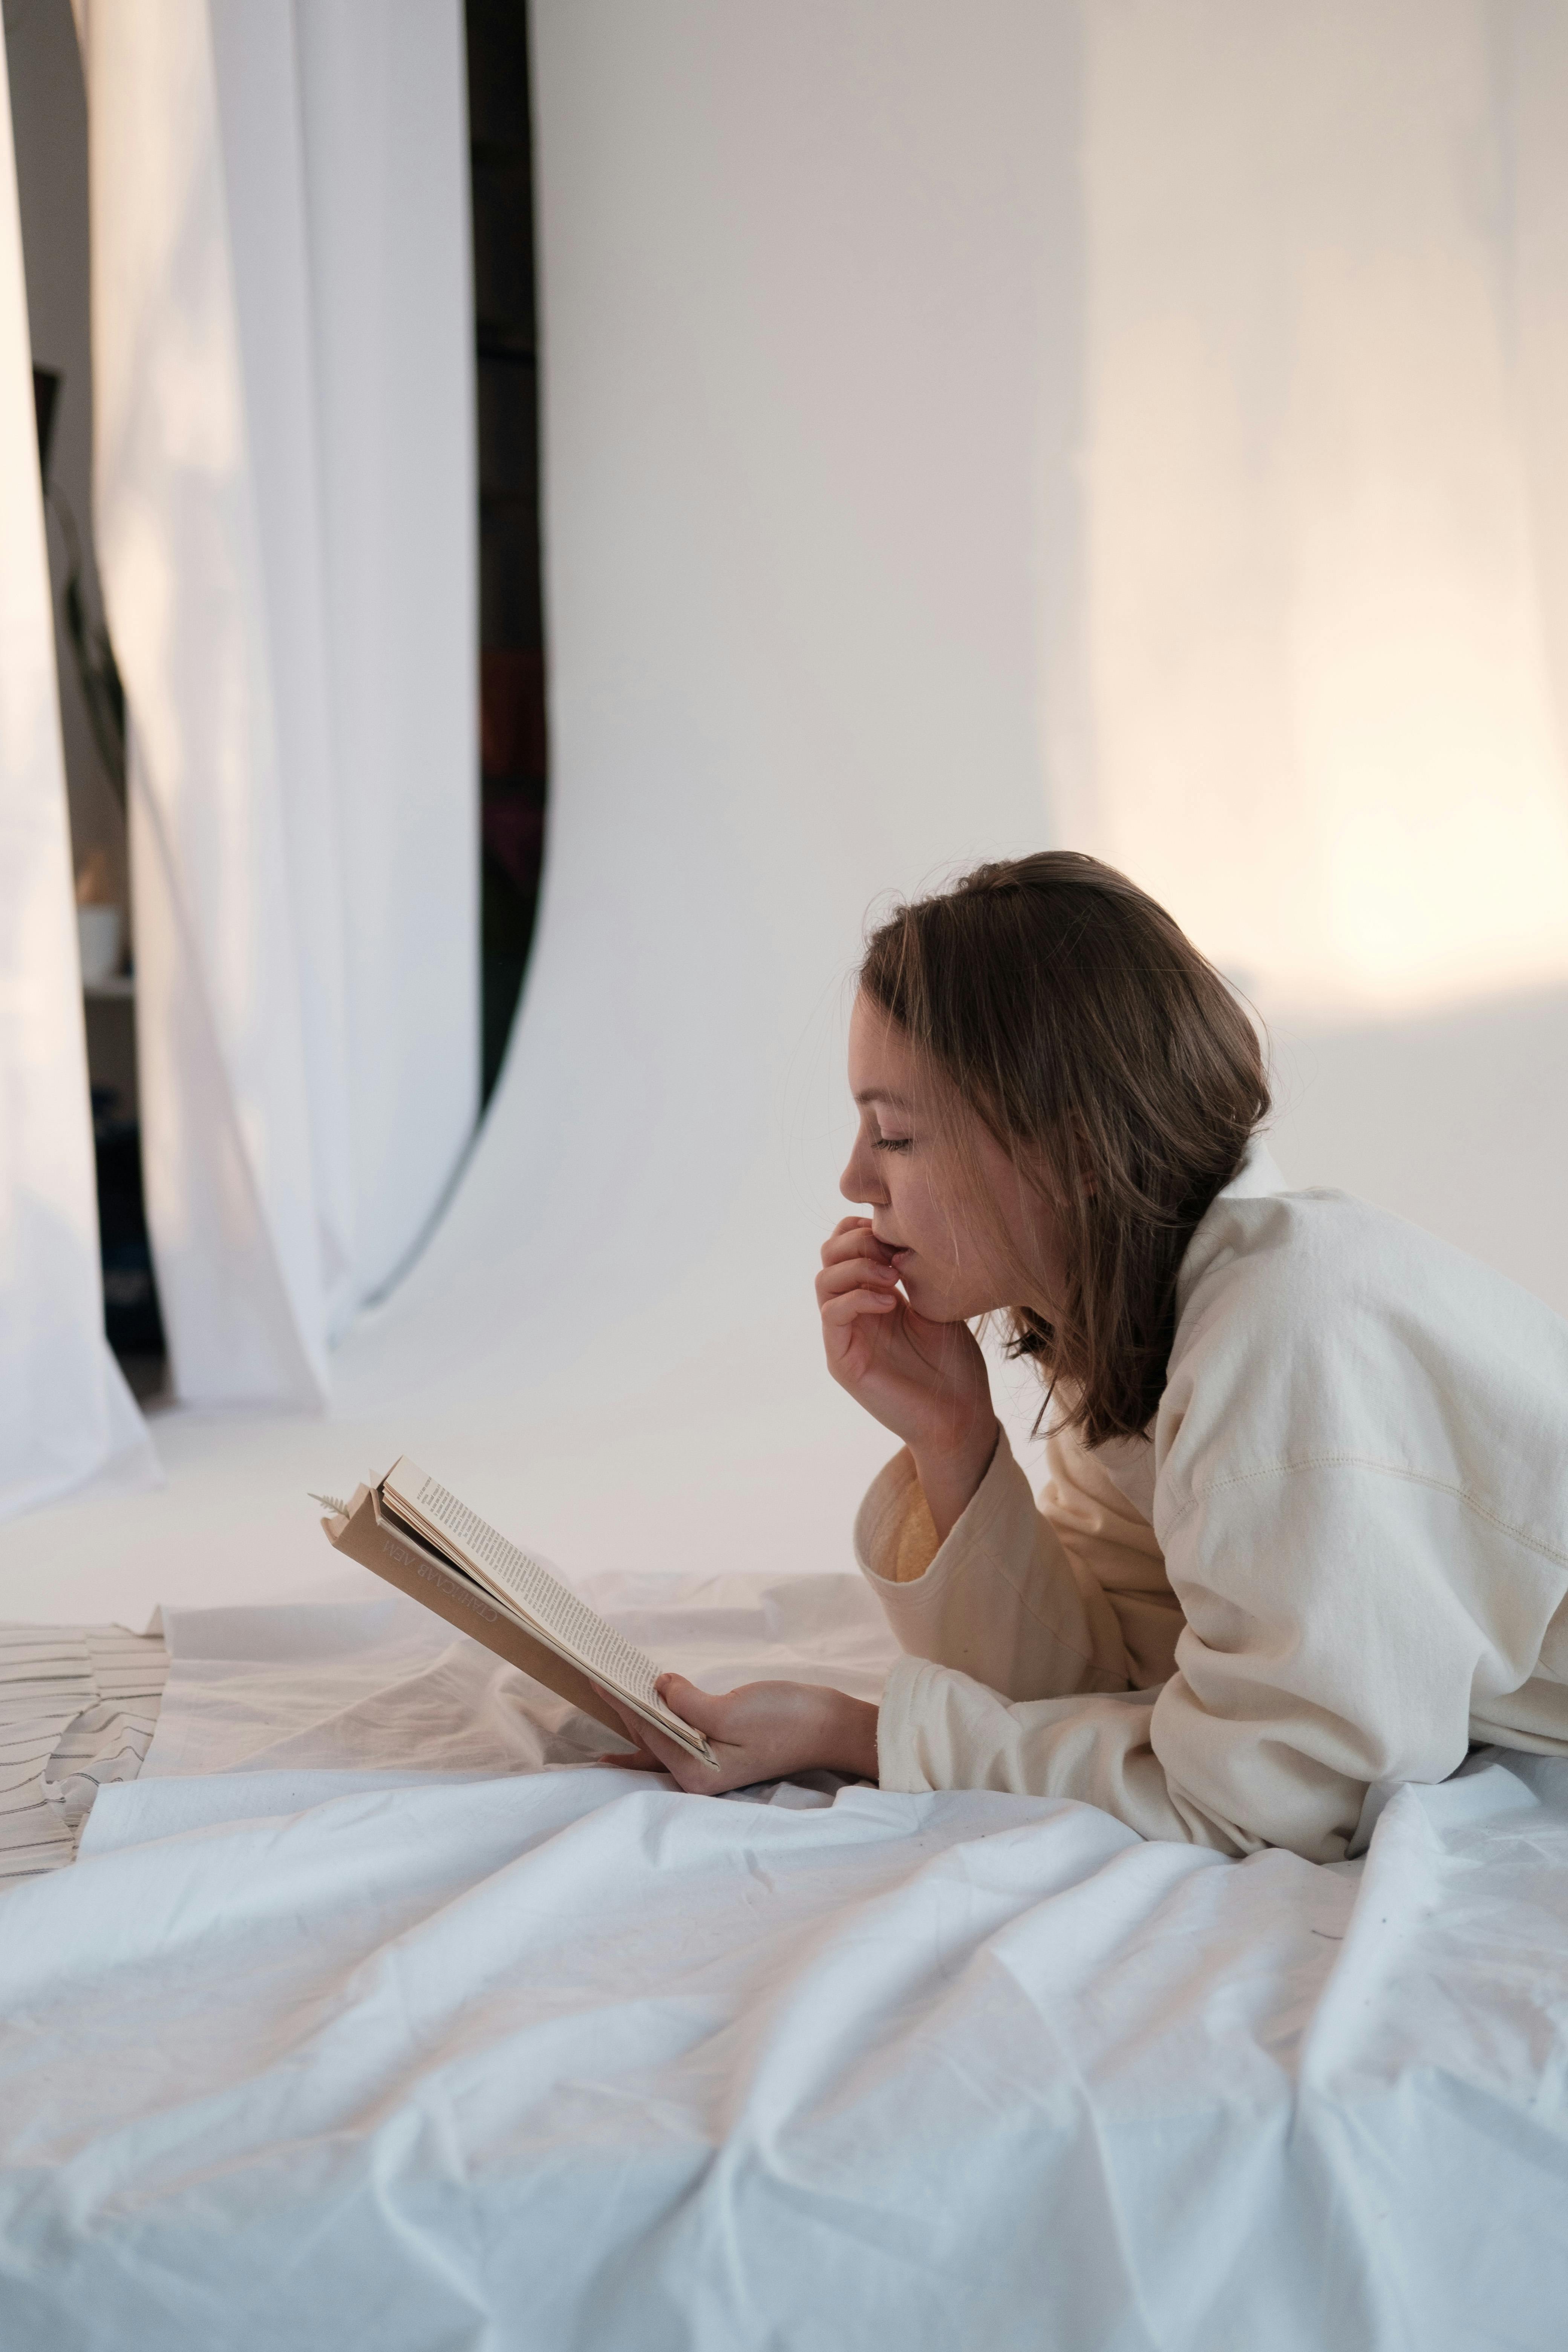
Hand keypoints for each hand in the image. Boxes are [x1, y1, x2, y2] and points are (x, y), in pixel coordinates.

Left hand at [592, 1673, 879, 1795]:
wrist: (830, 1727)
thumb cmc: (787, 1721)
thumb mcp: (732, 1710)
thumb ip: (688, 1703)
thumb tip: (659, 1688)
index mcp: (696, 1773)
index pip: (647, 1733)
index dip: (621, 1701)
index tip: (598, 1677)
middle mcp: (698, 1776)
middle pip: (647, 1745)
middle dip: (621, 1716)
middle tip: (591, 1687)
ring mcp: (710, 1764)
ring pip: (661, 1741)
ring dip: (638, 1719)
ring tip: (608, 1700)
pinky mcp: (721, 1750)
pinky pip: (680, 1735)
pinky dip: (662, 1719)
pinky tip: (647, 1712)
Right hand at [816, 1216, 997, 1540]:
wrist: (960, 1416)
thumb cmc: (955, 1364)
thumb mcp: (936, 1304)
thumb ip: (913, 1272)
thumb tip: (899, 1238)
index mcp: (873, 1295)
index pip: (846, 1245)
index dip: (863, 1228)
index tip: (897, 1231)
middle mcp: (853, 1312)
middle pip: (829, 1256)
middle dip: (858, 1241)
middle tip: (893, 1252)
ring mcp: (844, 1336)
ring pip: (824, 1281)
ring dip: (857, 1267)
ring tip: (893, 1277)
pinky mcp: (842, 1359)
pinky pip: (832, 1314)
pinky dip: (858, 1298)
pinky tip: (891, 1302)